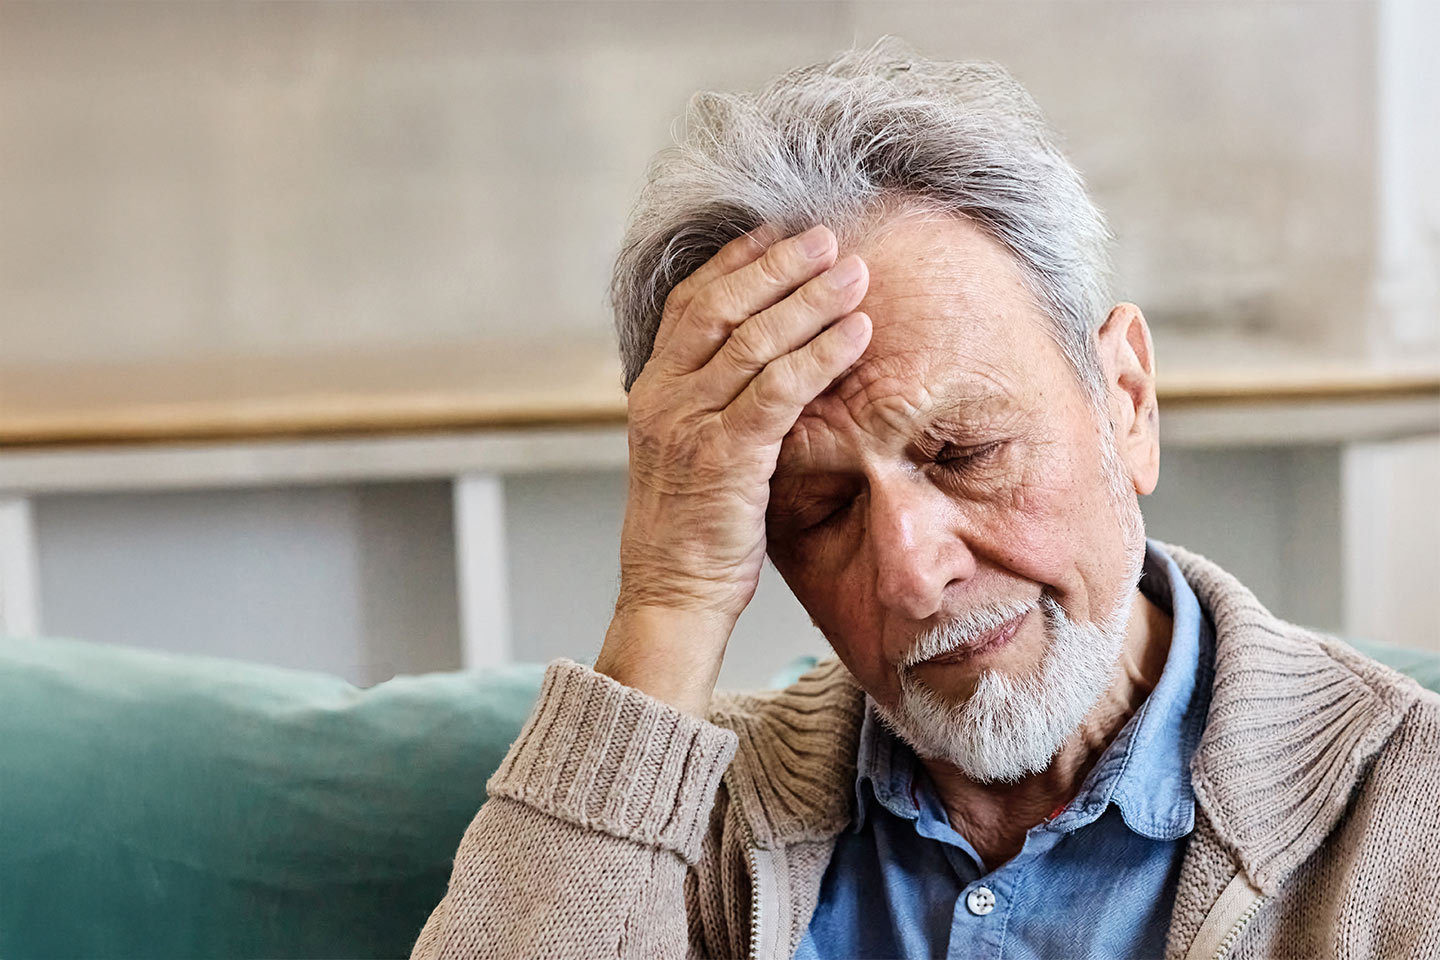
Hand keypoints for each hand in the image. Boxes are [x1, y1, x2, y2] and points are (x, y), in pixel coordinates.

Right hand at [594, 225, 871, 713]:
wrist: (672, 593)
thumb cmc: (690, 529)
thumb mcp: (687, 452)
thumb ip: (710, 403)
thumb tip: (759, 364)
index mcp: (651, 390)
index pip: (689, 304)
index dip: (735, 262)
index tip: (776, 232)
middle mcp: (663, 397)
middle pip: (721, 307)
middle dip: (777, 265)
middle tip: (826, 238)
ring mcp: (690, 424)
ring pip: (754, 340)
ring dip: (809, 300)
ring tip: (853, 273)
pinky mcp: (726, 456)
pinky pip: (779, 390)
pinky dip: (821, 355)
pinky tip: (856, 333)